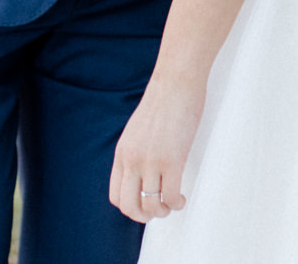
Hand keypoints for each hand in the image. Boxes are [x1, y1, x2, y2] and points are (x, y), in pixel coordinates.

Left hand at [109, 81, 203, 223]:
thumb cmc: (164, 101)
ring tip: (173, 204)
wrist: (176, 81)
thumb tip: (144, 169)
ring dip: (163, 211)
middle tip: (158, 211)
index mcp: (122, 153)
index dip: (131, 207)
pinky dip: (176, 203)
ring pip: (151, 205)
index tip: (145, 203)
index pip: (116, 195)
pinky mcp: (172, 160)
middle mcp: (132, 160)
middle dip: (144, 216)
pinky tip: (181, 198)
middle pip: (129, 206)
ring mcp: (151, 161)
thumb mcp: (139, 129)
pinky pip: (170, 196)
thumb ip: (137, 150)